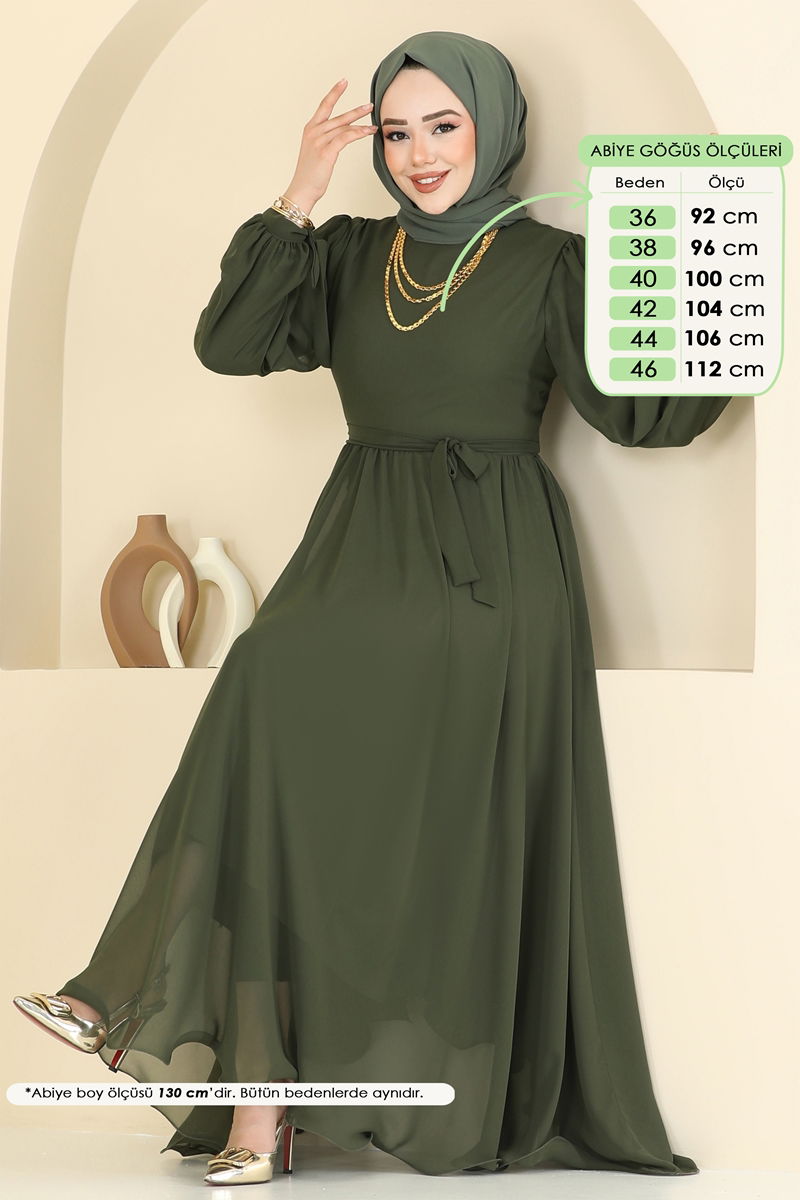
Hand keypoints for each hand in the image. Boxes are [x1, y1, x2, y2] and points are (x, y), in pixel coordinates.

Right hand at [283, 79, 376, 211]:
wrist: (302, 190)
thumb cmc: (310, 175)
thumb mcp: (317, 152)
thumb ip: (327, 140)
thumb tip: (342, 135)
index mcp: (310, 129)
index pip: (324, 106)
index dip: (334, 93)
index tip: (343, 81)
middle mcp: (314, 132)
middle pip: (338, 116)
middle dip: (356, 110)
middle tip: (370, 105)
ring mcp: (319, 141)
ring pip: (344, 126)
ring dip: (361, 124)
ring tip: (373, 122)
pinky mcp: (326, 151)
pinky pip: (345, 137)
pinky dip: (358, 134)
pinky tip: (367, 132)